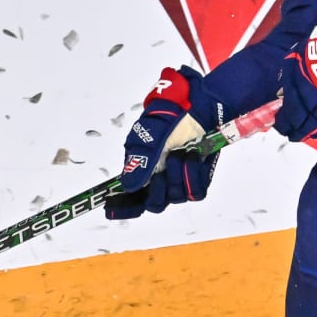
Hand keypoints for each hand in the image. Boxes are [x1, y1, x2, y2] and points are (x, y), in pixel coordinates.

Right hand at [106, 66, 228, 218]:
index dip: (124, 208)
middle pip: (156, 204)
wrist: (194, 107)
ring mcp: (179, 180)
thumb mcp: (148, 135)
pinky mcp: (199, 178)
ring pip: (177, 197)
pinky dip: (194, 175)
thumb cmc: (167, 118)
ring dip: (179, 175)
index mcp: (140, 172)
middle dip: (160, 189)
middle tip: (162, 170)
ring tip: (180, 153)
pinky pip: (197, 191)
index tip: (117, 209)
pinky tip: (192, 156)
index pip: (131, 200)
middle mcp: (158, 180)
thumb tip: (128, 186)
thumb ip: (139, 160)